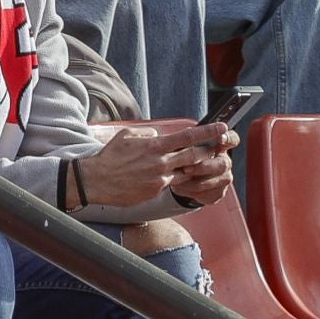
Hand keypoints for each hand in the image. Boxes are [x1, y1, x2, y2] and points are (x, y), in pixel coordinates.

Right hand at [73, 123, 227, 209]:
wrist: (97, 181)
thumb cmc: (110, 157)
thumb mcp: (127, 136)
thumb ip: (147, 133)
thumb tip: (159, 134)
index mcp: (155, 146)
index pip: (188, 137)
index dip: (208, 132)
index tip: (222, 128)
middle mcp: (161, 162)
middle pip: (195, 156)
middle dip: (210, 151)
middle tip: (219, 146)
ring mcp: (160, 178)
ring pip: (187, 172)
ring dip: (194, 166)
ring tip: (197, 161)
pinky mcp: (156, 191)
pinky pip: (172, 183)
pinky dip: (176, 177)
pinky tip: (172, 174)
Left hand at [170, 128, 238, 207]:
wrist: (179, 176)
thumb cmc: (182, 154)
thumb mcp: (183, 144)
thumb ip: (189, 140)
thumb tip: (187, 137)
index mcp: (219, 145)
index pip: (232, 139)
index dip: (229, 138)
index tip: (221, 138)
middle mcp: (225, 161)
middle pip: (223, 164)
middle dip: (203, 167)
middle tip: (185, 169)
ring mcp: (224, 178)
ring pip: (213, 181)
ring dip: (193, 181)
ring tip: (177, 179)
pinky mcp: (219, 192)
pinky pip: (207, 194)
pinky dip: (191, 191)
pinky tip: (180, 187)